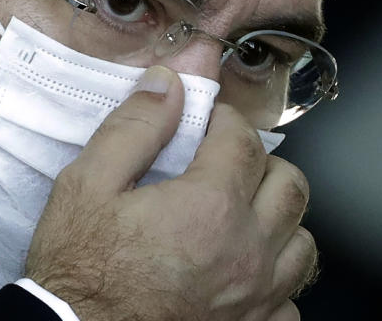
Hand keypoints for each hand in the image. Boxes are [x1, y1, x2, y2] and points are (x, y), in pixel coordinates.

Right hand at [24, 66, 316, 320]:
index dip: (224, 119)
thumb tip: (167, 83)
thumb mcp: (87, 185)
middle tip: (224, 164)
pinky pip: (291, 298)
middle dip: (259, 163)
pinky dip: (275, 277)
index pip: (244, 139)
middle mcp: (246, 251)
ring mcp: (255, 297)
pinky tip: (241, 269)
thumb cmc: (78, 271)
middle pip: (289, 184)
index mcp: (209, 207)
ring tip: (240, 215)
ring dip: (277, 218)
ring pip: (303, 241)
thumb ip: (134, 128)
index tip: (204, 122)